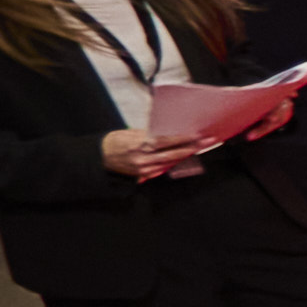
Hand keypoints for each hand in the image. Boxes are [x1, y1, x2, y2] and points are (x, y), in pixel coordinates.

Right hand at [97, 129, 215, 184]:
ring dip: (185, 156)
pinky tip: (184, 158)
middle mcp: (142, 158)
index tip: (195, 135)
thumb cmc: (116, 141)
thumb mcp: (130, 132)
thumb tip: (168, 131)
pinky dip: (174, 163)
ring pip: (170, 163)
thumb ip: (149, 133)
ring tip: (199, 148)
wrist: (100, 156)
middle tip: (206, 142)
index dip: (181, 139)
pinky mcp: (143, 175)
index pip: (164, 141)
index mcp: (138, 144)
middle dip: (191, 148)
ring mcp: (143, 169)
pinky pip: (163, 169)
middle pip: (171, 154)